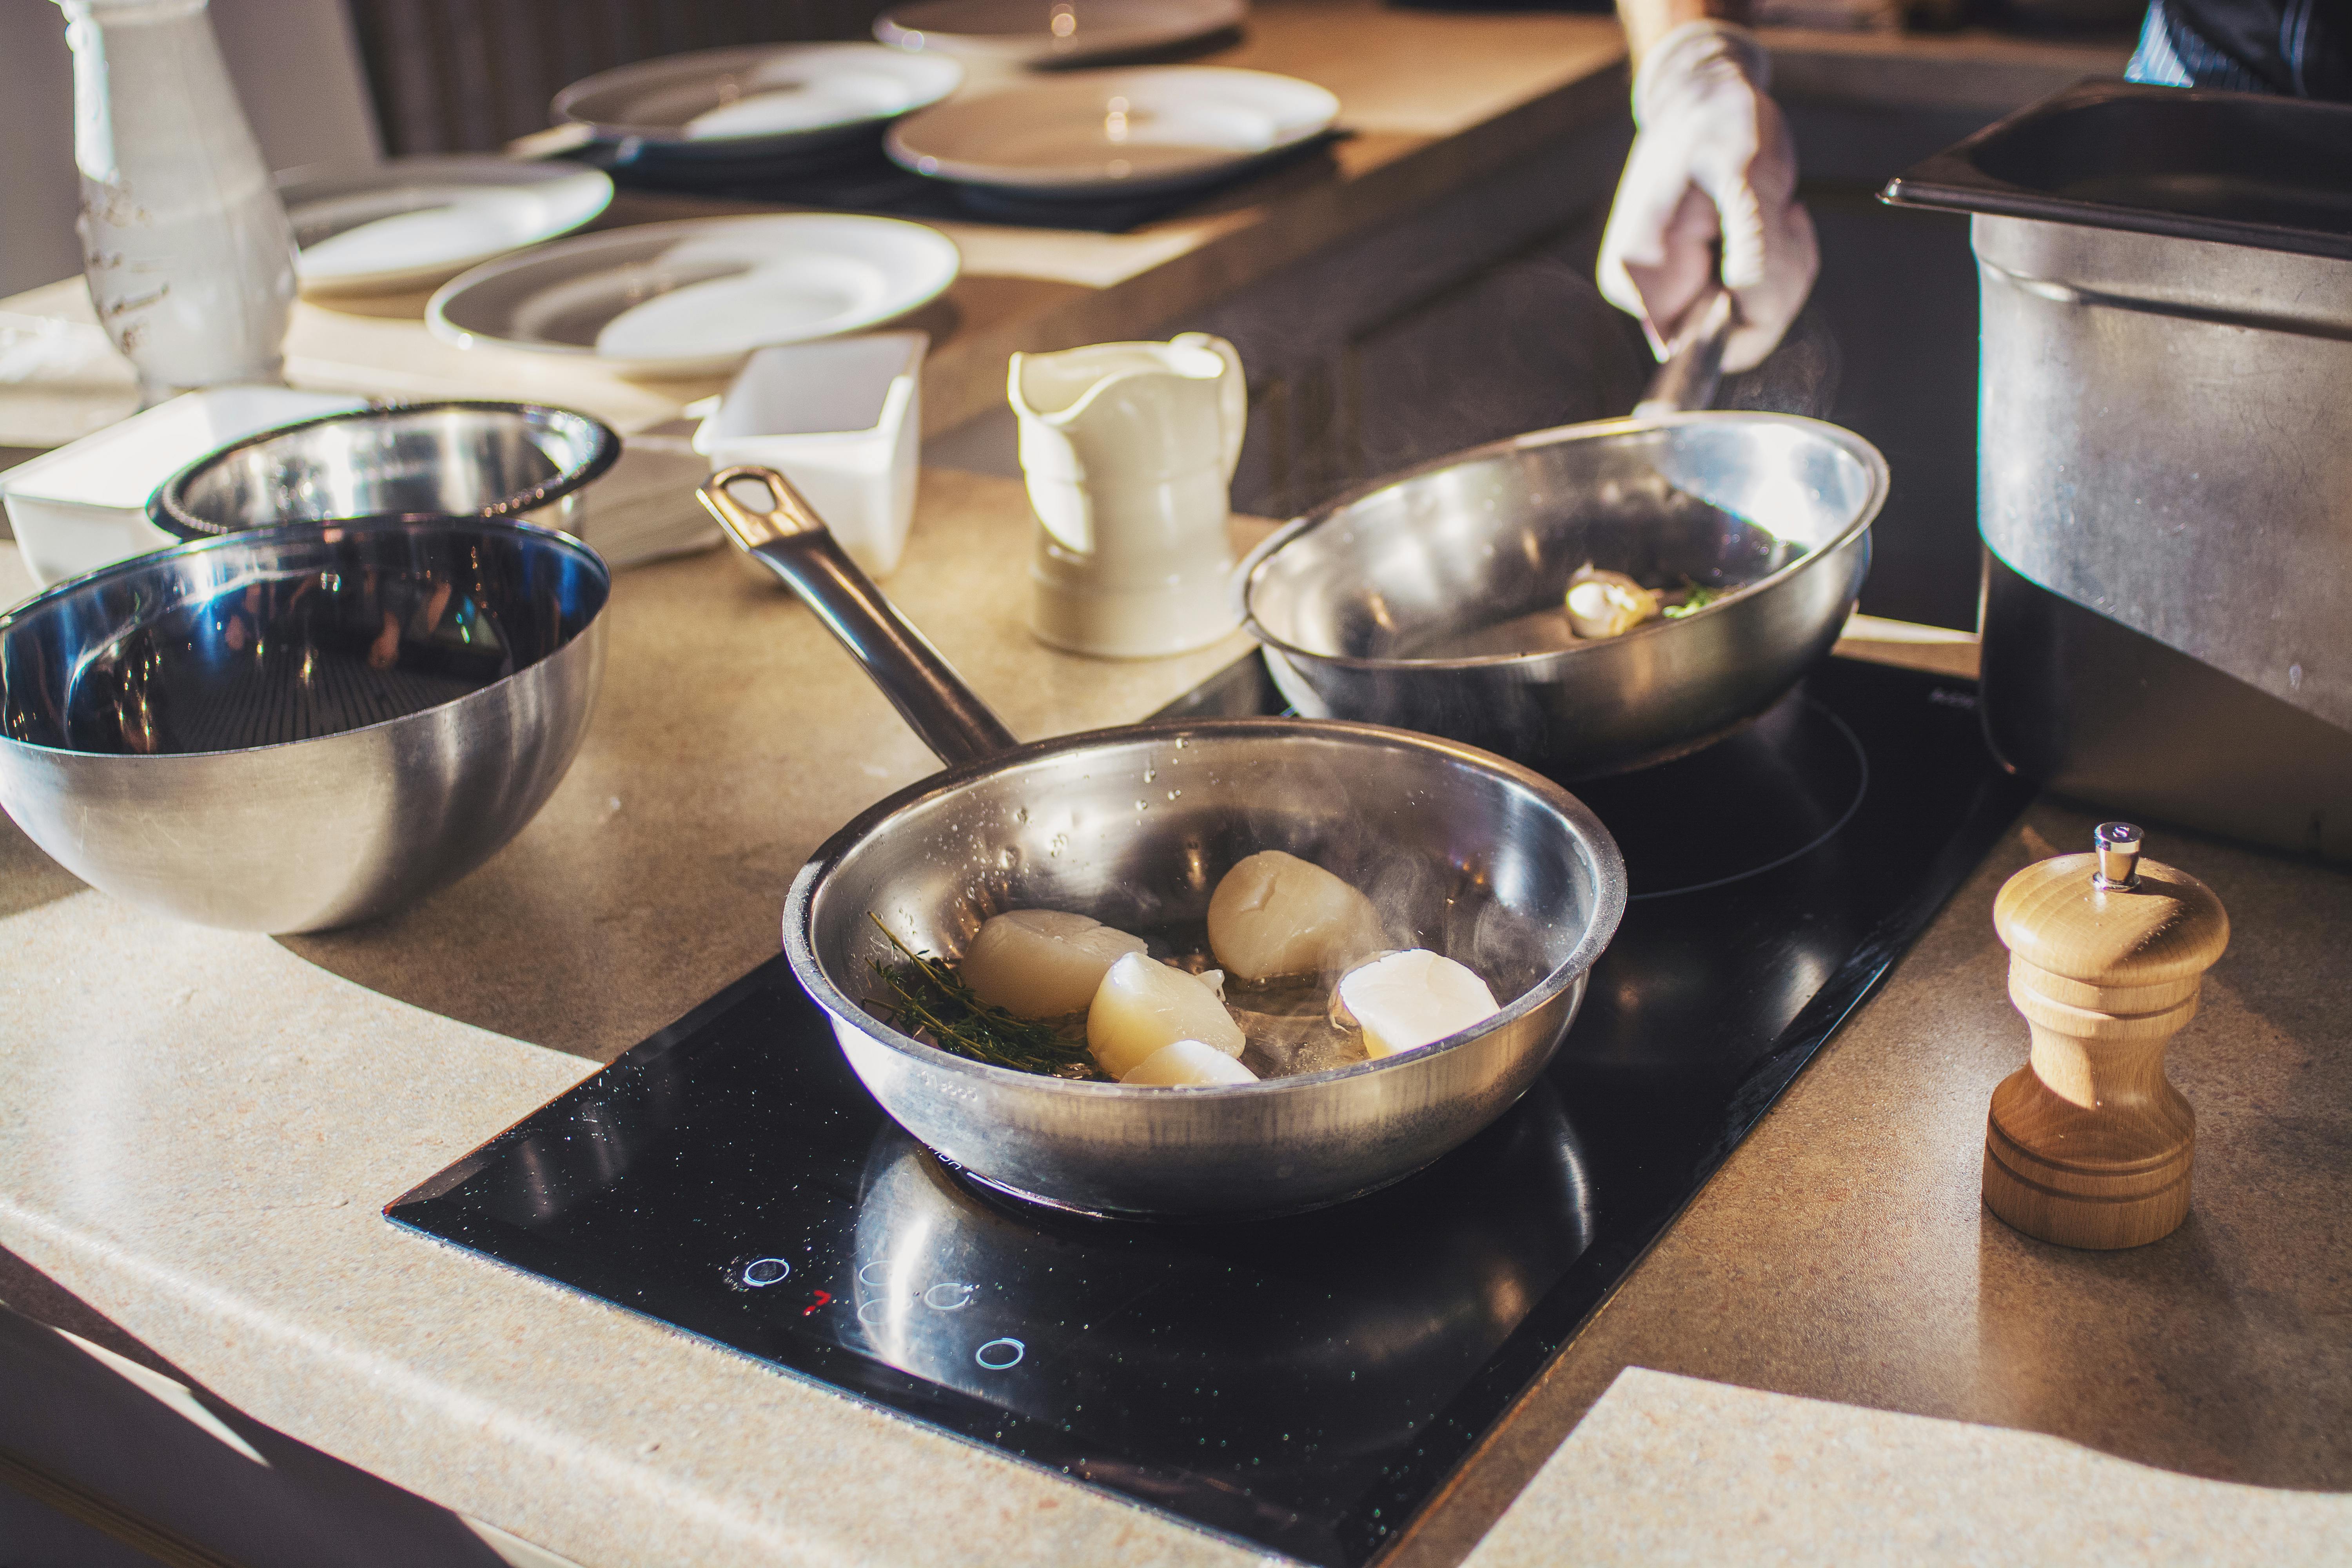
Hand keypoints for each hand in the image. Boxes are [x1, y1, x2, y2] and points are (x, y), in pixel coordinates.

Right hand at [1597, 21, 1817, 373]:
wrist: (1703, 97)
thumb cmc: (1722, 124)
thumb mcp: (1747, 171)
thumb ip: (1751, 241)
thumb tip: (1741, 305)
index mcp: (1641, 276)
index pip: (1708, 346)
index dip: (1757, 306)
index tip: (1768, 240)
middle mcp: (1643, 296)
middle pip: (1734, 339)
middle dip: (1777, 281)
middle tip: (1780, 212)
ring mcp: (1665, 293)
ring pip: (1751, 322)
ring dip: (1784, 267)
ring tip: (1776, 207)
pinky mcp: (1688, 284)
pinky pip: (1751, 304)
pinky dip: (1779, 264)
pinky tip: (1771, 216)